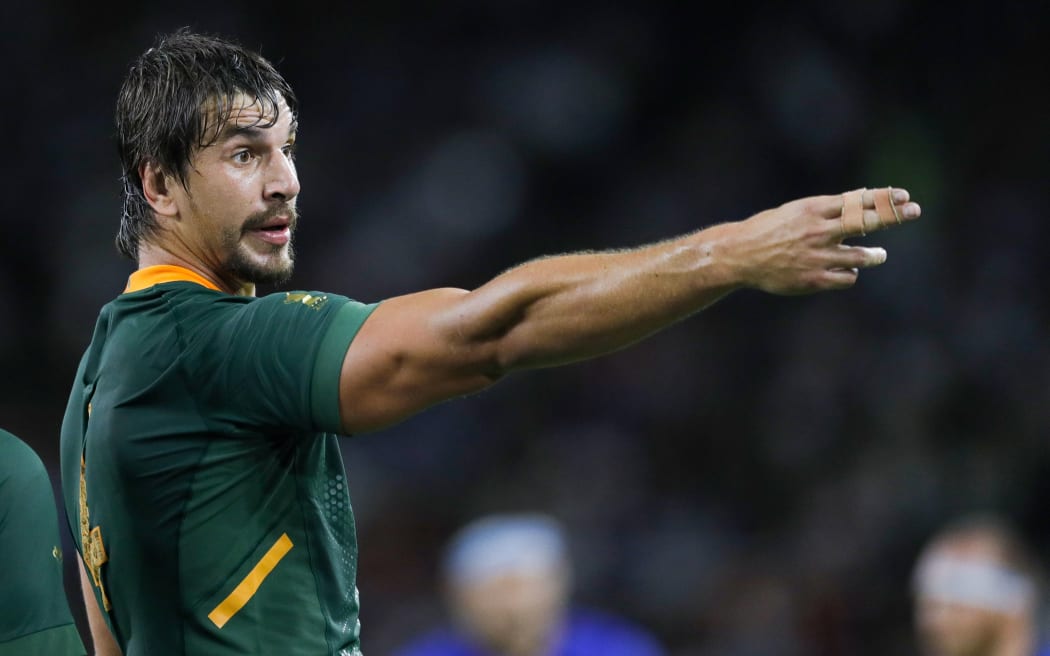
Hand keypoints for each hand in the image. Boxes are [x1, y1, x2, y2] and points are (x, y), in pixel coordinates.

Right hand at [725, 187, 920, 294]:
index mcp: (814, 210)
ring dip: (874, 254)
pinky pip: (846, 278)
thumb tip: (860, 200)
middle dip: (894, 216)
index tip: (904, 196)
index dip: (883, 198)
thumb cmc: (768, 230)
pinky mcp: (814, 279)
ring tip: (878, 254)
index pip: (858, 201)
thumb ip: (828, 210)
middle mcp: (819, 231)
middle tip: (914, 212)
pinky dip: (851, 274)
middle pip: (866, 222)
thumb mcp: (796, 211)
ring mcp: (818, 256)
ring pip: (861, 256)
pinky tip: (847, 271)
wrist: (740, 255)